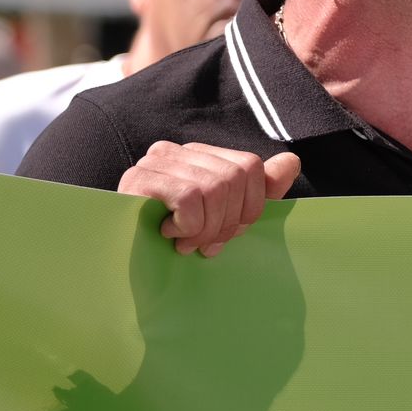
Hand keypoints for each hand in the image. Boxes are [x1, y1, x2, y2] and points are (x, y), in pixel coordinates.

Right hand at [116, 141, 301, 255]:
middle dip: (227, 222)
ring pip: (214, 187)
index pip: (250, 167)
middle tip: (207, 244)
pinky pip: (189, 197)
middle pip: (234, 178)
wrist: (120, 259)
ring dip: (206, 228)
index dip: (249, 207)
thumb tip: (291, 163)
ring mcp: (156, 161)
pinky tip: (169, 235)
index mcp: (201, 156)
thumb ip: (259, 190)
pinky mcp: (138, 179)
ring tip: (187, 243)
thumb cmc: (176, 239)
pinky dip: (188, 225)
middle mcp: (179, 151)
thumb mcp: (224, 217)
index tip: (228, 233)